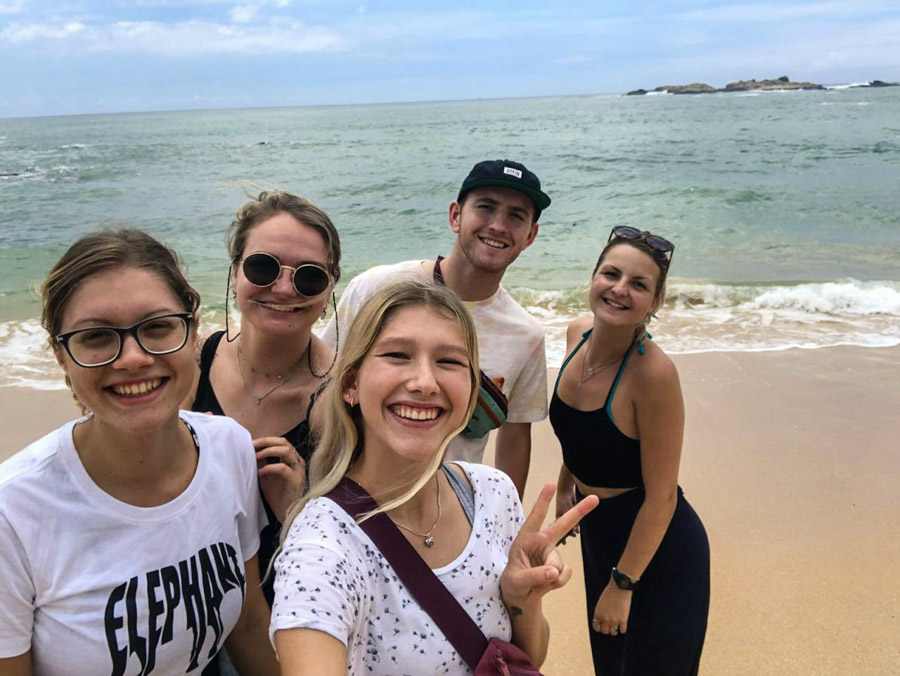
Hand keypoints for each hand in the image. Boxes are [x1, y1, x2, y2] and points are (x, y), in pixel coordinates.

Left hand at [255, 437, 305, 522]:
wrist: (286, 514)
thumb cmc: (277, 495)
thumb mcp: (267, 475)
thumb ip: (262, 462)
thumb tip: (251, 450)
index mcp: (292, 459)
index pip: (281, 442)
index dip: (266, 440)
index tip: (251, 443)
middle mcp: (297, 462)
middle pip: (284, 442)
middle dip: (266, 442)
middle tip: (252, 445)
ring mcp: (298, 470)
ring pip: (286, 450)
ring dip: (268, 451)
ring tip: (255, 457)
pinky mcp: (296, 480)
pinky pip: (282, 468)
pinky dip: (269, 467)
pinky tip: (260, 473)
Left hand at [500, 482, 598, 609]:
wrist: (521, 597)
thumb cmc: (513, 583)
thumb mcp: (516, 581)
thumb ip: (534, 576)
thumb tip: (554, 572)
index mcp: (526, 538)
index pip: (535, 517)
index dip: (543, 501)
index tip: (551, 484)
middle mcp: (542, 542)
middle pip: (563, 525)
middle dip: (580, 511)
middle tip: (595, 498)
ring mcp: (552, 554)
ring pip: (558, 564)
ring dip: (550, 577)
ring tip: (536, 583)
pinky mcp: (560, 566)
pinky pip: (565, 573)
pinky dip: (558, 582)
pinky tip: (548, 584)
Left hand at [591, 582, 632, 635]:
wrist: (619, 588)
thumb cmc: (609, 593)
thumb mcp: (601, 603)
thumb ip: (601, 613)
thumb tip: (603, 621)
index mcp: (598, 614)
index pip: (596, 627)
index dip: (600, 627)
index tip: (603, 626)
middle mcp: (605, 619)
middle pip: (605, 632)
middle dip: (607, 629)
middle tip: (610, 625)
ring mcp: (614, 621)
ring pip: (613, 633)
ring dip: (615, 630)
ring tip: (617, 626)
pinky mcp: (623, 620)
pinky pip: (622, 631)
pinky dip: (623, 629)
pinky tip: (623, 625)